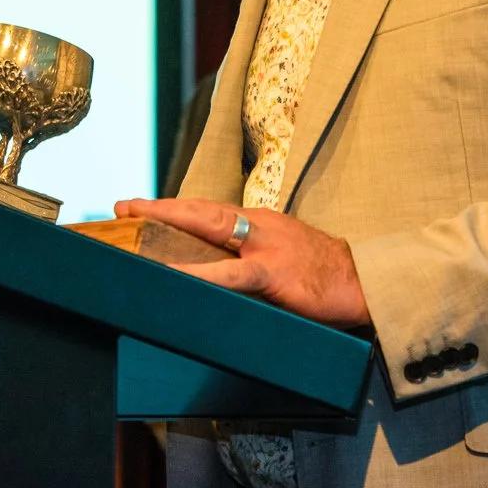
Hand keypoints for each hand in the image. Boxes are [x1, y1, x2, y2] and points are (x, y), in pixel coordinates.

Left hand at [112, 196, 370, 328]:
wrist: (364, 282)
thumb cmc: (323, 271)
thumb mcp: (283, 252)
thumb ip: (251, 252)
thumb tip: (214, 264)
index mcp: (259, 222)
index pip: (208, 209)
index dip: (172, 206)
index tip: (138, 205)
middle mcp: (258, 227)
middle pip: (201, 211)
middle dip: (161, 207)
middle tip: (122, 206)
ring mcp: (265, 248)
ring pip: (211, 229)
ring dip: (173, 224)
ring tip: (138, 226)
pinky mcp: (274, 275)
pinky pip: (233, 273)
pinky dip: (203, 273)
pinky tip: (177, 276)